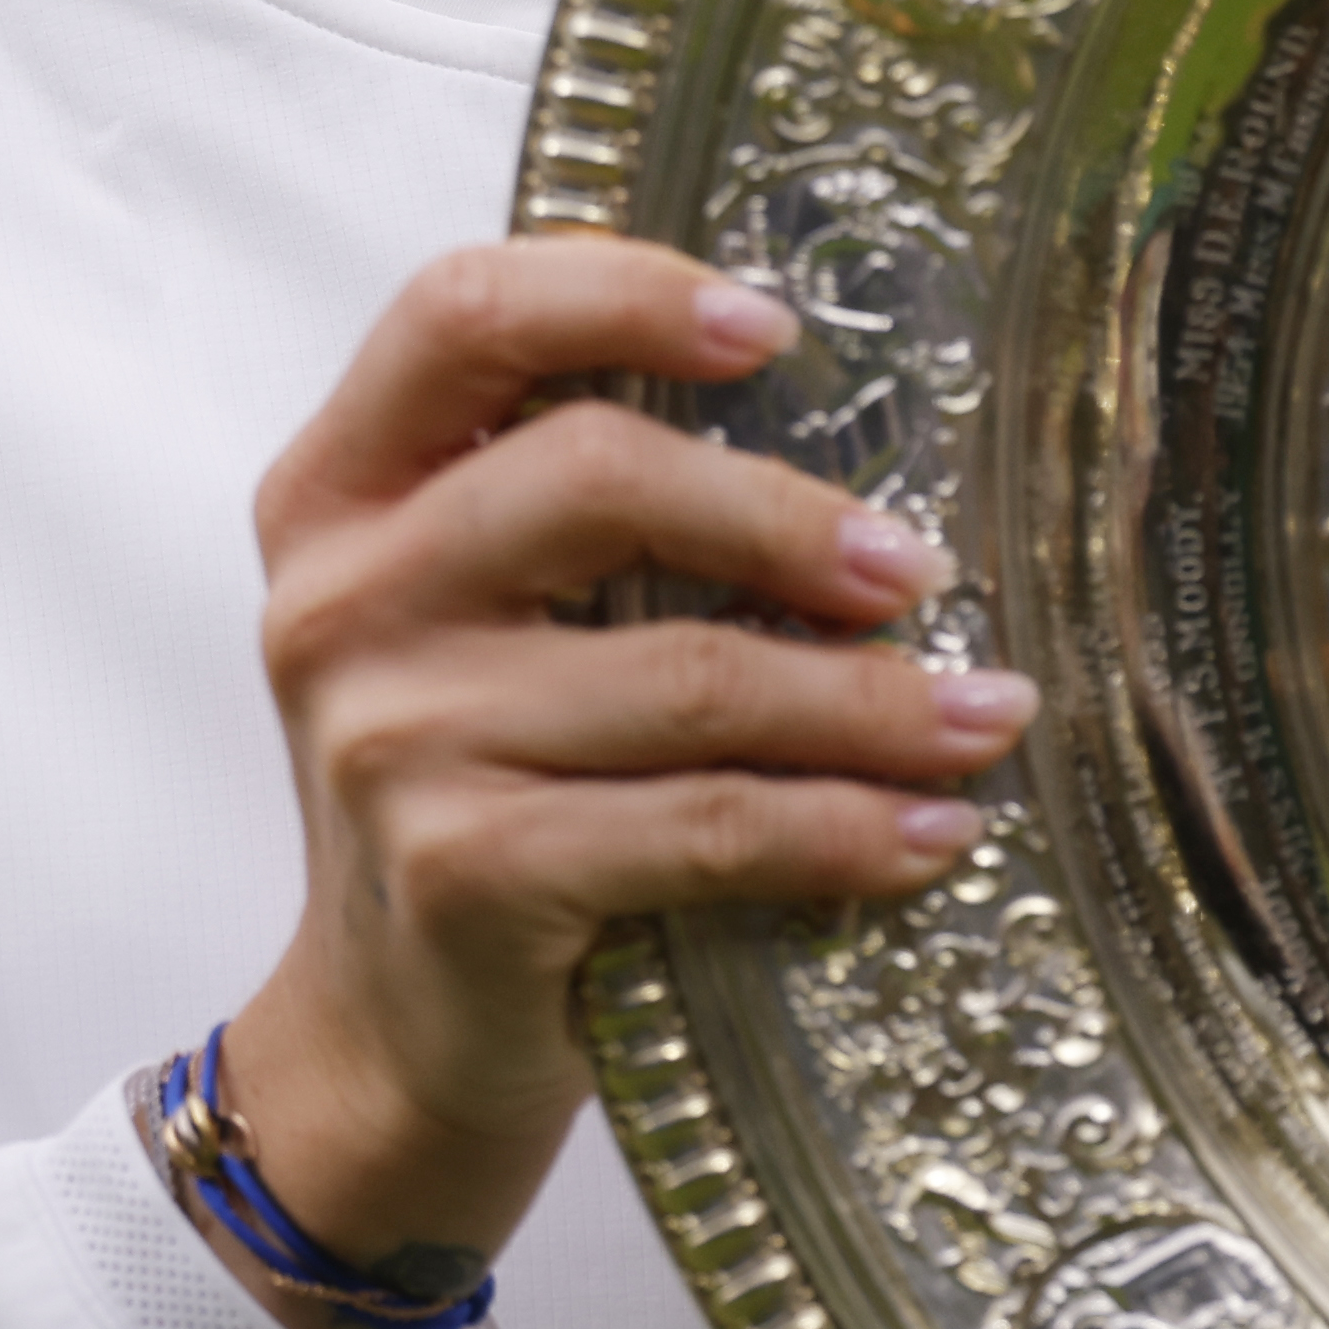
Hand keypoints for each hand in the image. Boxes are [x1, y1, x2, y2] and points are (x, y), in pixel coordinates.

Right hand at [209, 239, 1035, 1328]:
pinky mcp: (462, 874)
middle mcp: (340, 598)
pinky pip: (703, 824)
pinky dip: (843, 827)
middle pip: (589, 476)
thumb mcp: (484, 614)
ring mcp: (389, 740)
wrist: (392, 1036)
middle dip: (785, 513)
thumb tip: (856, 420)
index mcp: (340, 487)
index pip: (460, 310)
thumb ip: (580, 500)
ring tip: (989, 713)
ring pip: (683, 673)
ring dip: (870, 700)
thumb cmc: (486, 781)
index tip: (776, 329)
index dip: (623, 292)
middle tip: (919, 565)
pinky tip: (930, 831)